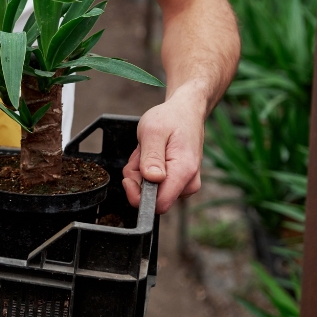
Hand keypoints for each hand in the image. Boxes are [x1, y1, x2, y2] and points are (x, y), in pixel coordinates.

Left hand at [122, 85, 206, 213]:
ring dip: (140, 172)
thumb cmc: (170, 119)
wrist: (185, 112)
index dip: (138, 196)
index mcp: (183, 172)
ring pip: (150, 191)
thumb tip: (152, 179)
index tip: (128, 178)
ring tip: (146, 151)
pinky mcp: (179, 182)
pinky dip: (145, 170)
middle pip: (151, 197)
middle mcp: (188, 183)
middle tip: (140, 154)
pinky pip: (153, 185)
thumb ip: (152, 157)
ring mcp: (184, 184)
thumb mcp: (153, 131)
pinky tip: (150, 155)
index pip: (159, 204)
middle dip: (137, 178)